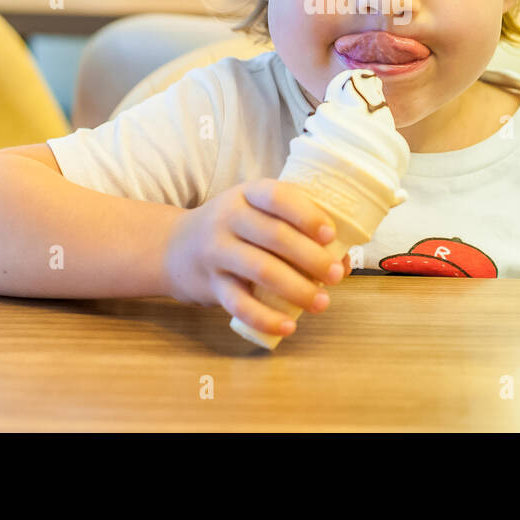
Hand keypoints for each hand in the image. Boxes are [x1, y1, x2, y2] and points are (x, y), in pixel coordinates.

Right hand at [161, 179, 349, 335]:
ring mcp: (216, 251)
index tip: (330, 235)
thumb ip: (297, 230)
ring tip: (322, 302)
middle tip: (335, 275)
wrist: (175, 247)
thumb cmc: (235, 228)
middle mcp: (229, 217)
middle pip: (274, 236)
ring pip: (260, 270)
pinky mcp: (211, 285)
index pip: (278, 196)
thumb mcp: (258, 214)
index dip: (306, 215)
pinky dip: (266, 318)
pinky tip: (288, 326)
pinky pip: (239, 304)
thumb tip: (343, 261)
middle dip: (311, 258)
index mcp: (248, 193)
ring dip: (296, 288)